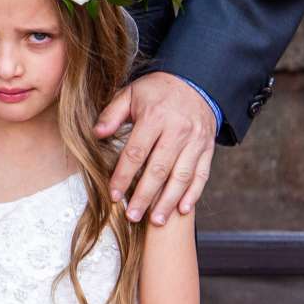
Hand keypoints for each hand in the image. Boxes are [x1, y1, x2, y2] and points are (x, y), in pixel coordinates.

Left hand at [98, 72, 217, 221]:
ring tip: (156, 220)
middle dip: (144, 196)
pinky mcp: (208, 149)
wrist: (196, 82)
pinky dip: (193, 194)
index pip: (136, 152)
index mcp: (155, 117)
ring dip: (168, 201)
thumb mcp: (131, 93)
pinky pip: (202, 175)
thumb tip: (96, 134)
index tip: (113, 195)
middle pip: (159, 169)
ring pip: (182, 176)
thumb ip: (112, 114)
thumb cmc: (157, 91)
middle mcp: (178, 131)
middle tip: (132, 216)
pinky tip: (183, 209)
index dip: (123, 176)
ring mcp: (196, 142)